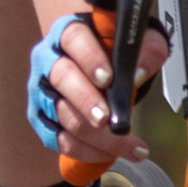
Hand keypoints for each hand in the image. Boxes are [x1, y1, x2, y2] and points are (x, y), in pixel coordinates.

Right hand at [27, 12, 169, 167]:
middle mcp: (47, 58)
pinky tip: (110, 155)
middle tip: (106, 119)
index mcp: (68, 31)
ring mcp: (40, 90)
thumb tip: (138, 73)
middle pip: (61, 77)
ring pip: (61, 113)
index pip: (73, 39)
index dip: (89, 58)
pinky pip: (56, 139)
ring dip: (94, 134)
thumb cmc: (117, 51)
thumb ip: (147, 50)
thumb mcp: (140, 41)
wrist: (99, 66)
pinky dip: (84, 151)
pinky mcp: (40, 118)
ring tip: (127, 146)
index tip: (108, 78)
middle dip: (85, 100)